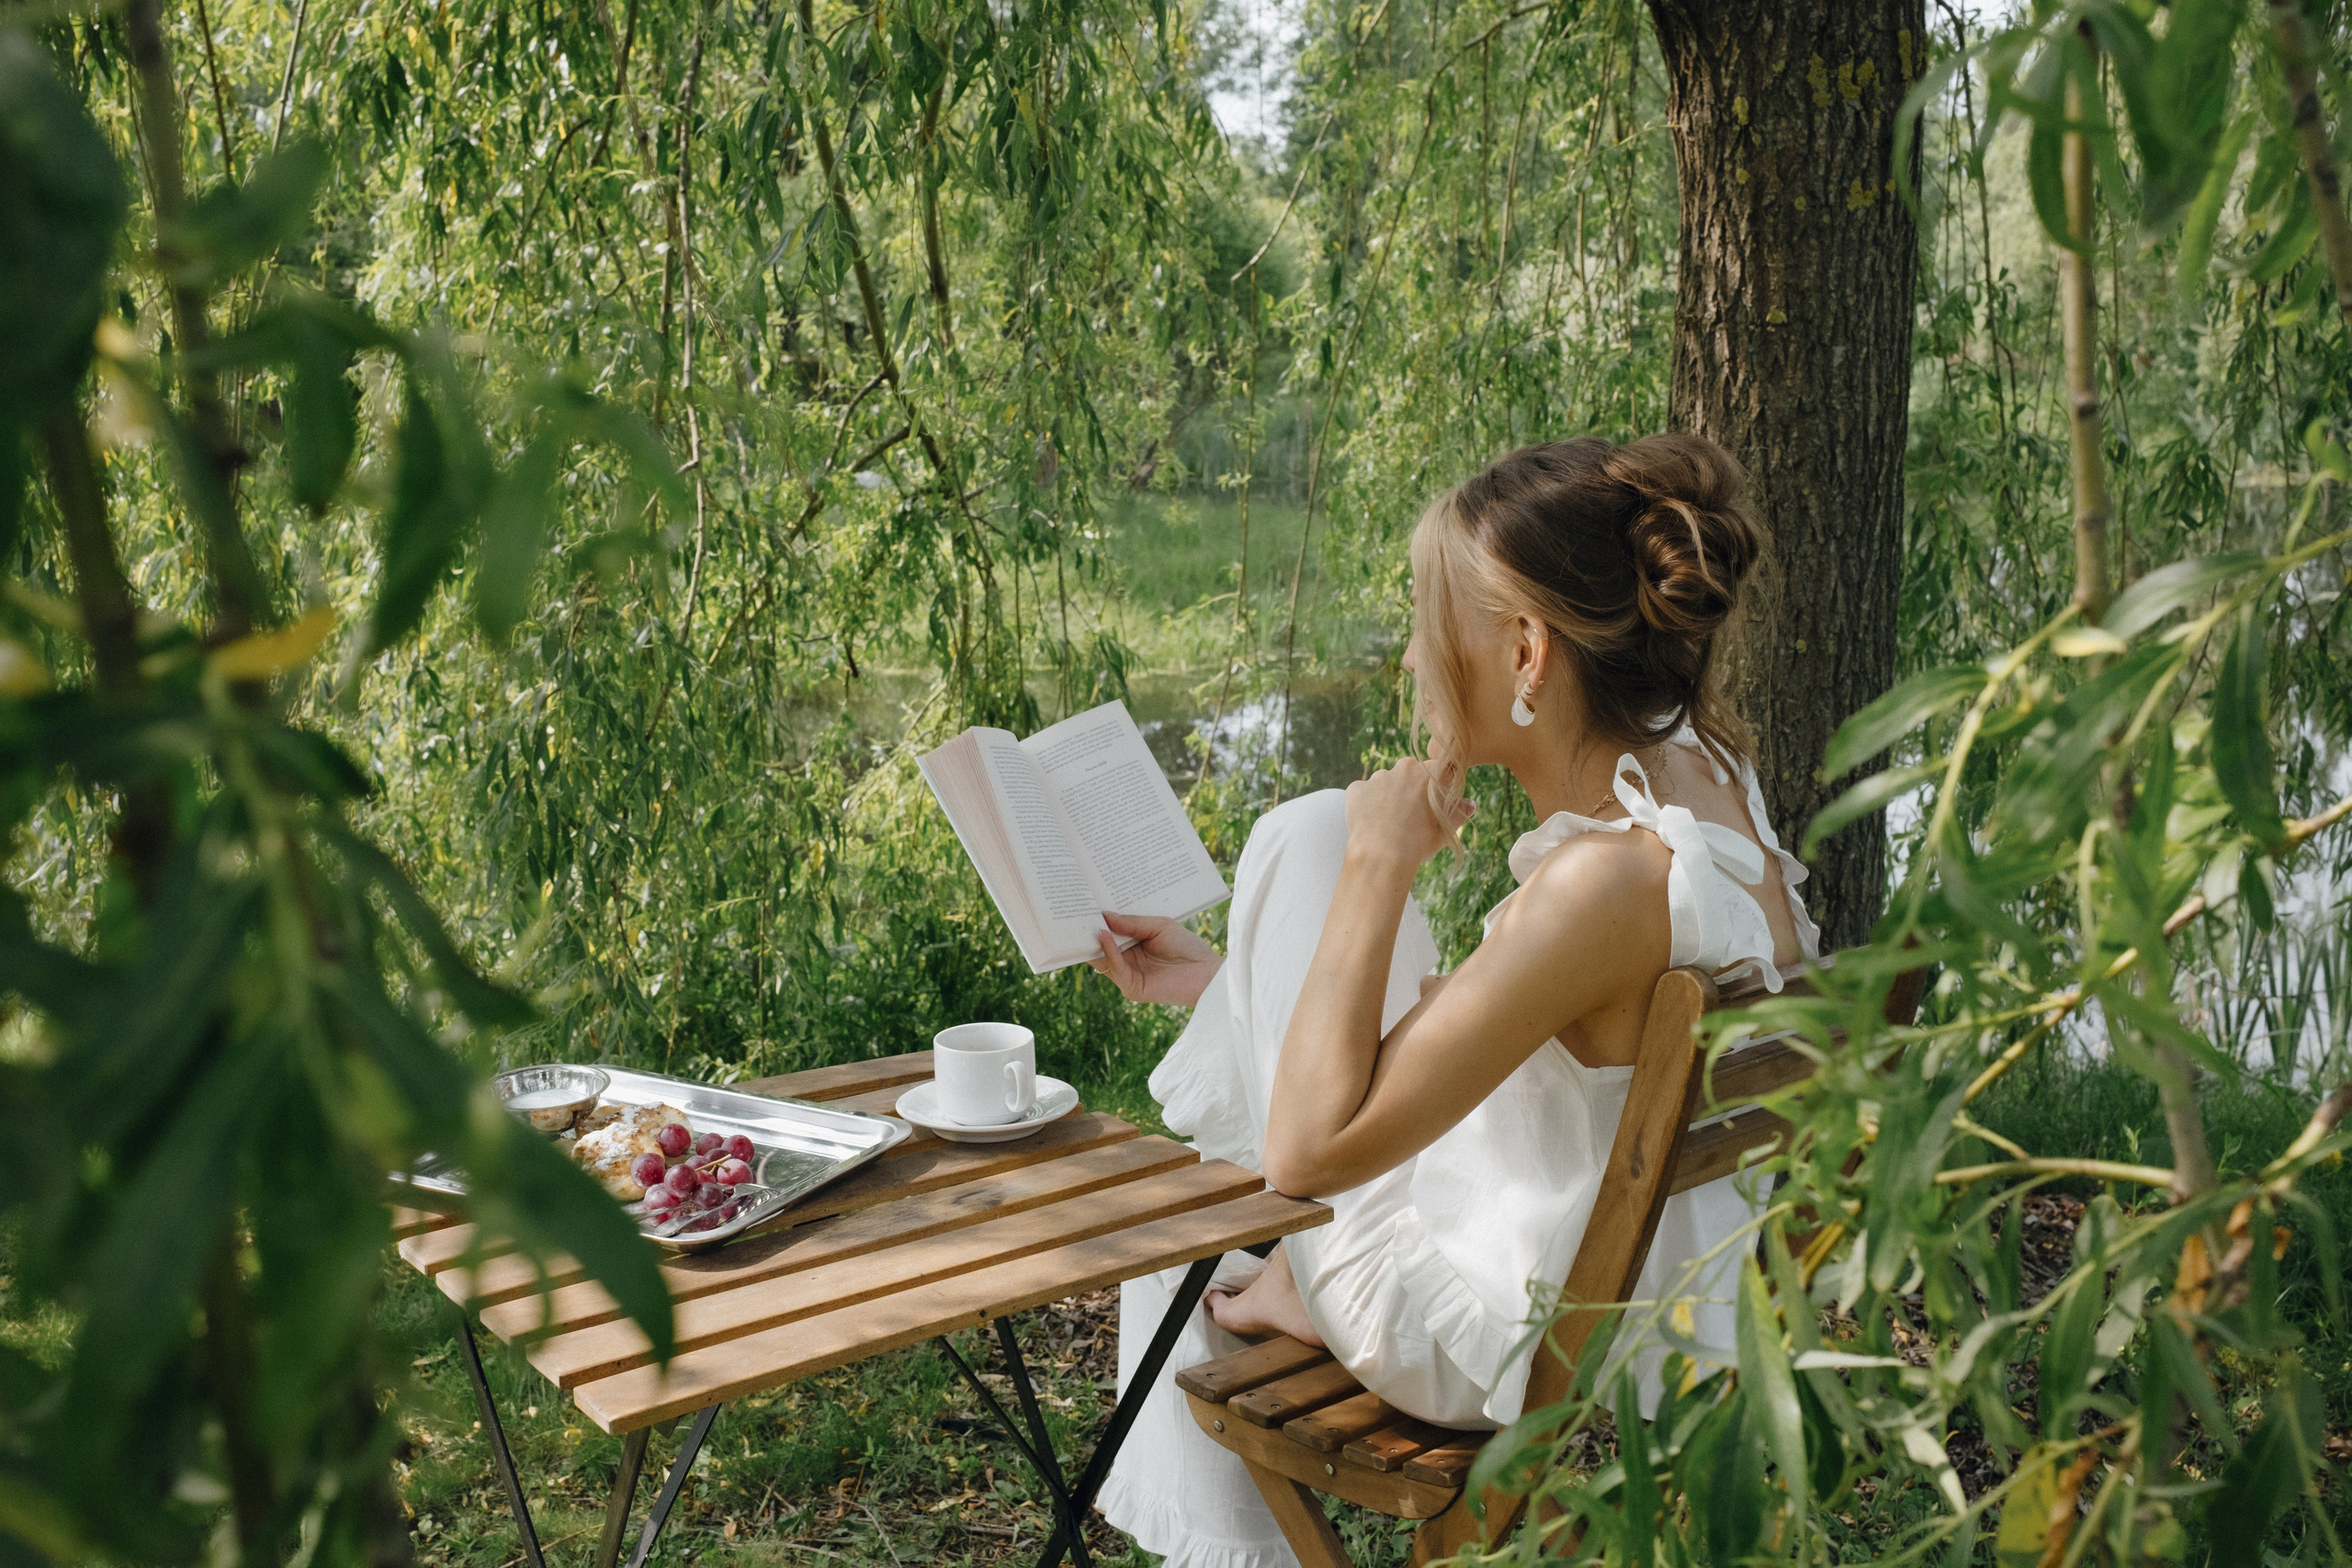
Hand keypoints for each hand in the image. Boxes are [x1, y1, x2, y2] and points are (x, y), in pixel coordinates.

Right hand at [1089, 911, 1223, 1007]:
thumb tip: (1104, 916)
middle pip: (1099, 948)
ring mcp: (1127, 975)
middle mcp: (1126, 960)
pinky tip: (1105, 935)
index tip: (1084, 905)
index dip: (1096, 922)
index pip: (1107, 934)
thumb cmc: (1187, 946)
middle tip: (1074, 912)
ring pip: (1101, 959)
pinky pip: (1115, 969)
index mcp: (1131, 945)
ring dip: (1093, 941)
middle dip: (1088, 932)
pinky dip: (1108, 952)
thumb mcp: (1158, 926)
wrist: (1207, 972)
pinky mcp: (1132, 987)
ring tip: (1086, 920)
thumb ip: (1131, 923)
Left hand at [1342, 758, 1473, 872]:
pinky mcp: (1356, 788)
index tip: (1433, 803)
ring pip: (1385, 783)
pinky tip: (1371, 823)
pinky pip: (1363, 793)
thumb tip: (1470, 804)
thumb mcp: (1444, 830)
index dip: (1437, 787)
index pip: (1438, 771)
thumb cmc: (1418, 843)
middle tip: (1410, 816)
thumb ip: (1458, 813)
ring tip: (1388, 823)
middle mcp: (1403, 768)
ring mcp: (1377, 777)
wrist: (1382, 854)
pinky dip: (1366, 805)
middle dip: (1410, 790)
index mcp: (1429, 773)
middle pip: (1409, 774)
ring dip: (1387, 797)